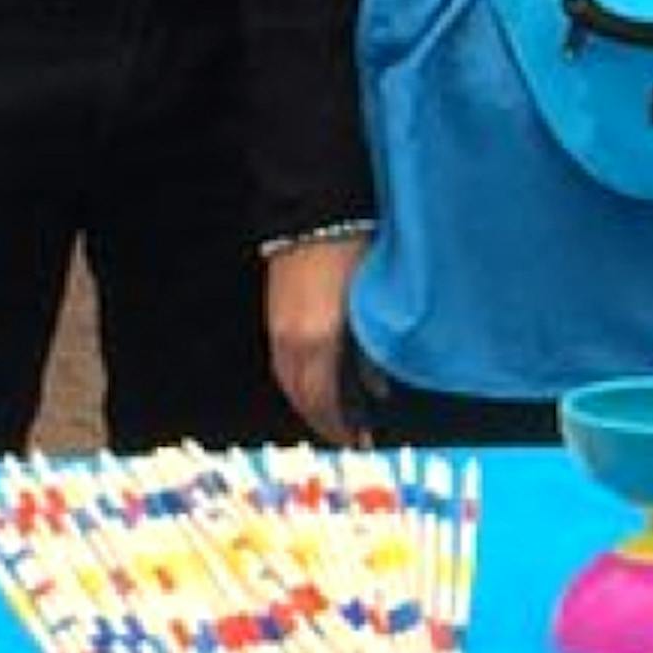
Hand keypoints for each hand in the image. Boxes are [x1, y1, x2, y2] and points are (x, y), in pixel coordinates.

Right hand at [264, 235, 367, 443]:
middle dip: (322, 419)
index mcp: (317, 341)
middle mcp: (291, 341)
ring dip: (308, 401)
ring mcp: (278, 327)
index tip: (357, 443)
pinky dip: (299, 378)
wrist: (317, 209)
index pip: (322, 402)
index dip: (338, 426)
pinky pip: (283, 360)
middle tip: (347, 435)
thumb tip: (377, 389)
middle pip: (301, 396)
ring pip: (288, 379)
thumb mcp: (372, 306)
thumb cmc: (357, 255)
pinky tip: (317, 380)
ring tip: (333, 414)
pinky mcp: (275, 314)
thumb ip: (371, 351)